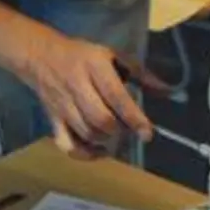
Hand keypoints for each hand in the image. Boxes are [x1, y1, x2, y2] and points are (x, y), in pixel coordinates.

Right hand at [16, 28, 165, 159]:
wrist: (41, 56)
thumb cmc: (83, 55)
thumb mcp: (113, 55)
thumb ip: (141, 73)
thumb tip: (168, 91)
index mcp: (94, 67)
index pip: (116, 97)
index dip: (134, 118)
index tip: (147, 134)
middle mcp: (77, 87)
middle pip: (100, 120)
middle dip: (120, 130)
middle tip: (129, 129)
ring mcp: (63, 106)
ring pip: (86, 134)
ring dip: (106, 141)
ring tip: (115, 135)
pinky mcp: (52, 119)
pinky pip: (66, 145)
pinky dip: (84, 154)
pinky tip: (98, 150)